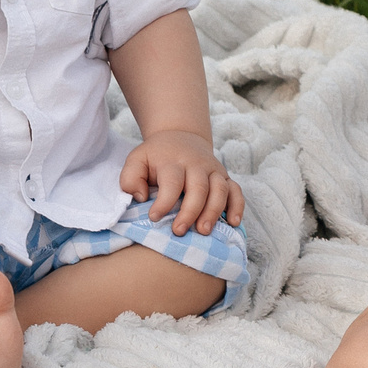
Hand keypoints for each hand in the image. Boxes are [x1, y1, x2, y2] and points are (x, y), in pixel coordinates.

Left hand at [118, 129, 243, 235]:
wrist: (181, 137)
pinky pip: (236, 190)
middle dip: (190, 211)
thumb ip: (131, 177)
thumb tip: (141, 197)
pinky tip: (234, 222)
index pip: (172, 182)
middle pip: (198, 187)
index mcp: (173, 161)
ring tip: (203, 231)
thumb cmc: (156, 157)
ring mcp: (213, 170)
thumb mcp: (137, 160)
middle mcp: (196, 164)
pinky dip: (237, 206)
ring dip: (213, 211)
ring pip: (220, 190)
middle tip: (179, 231)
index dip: (164, 202)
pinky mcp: (225, 177)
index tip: (154, 218)